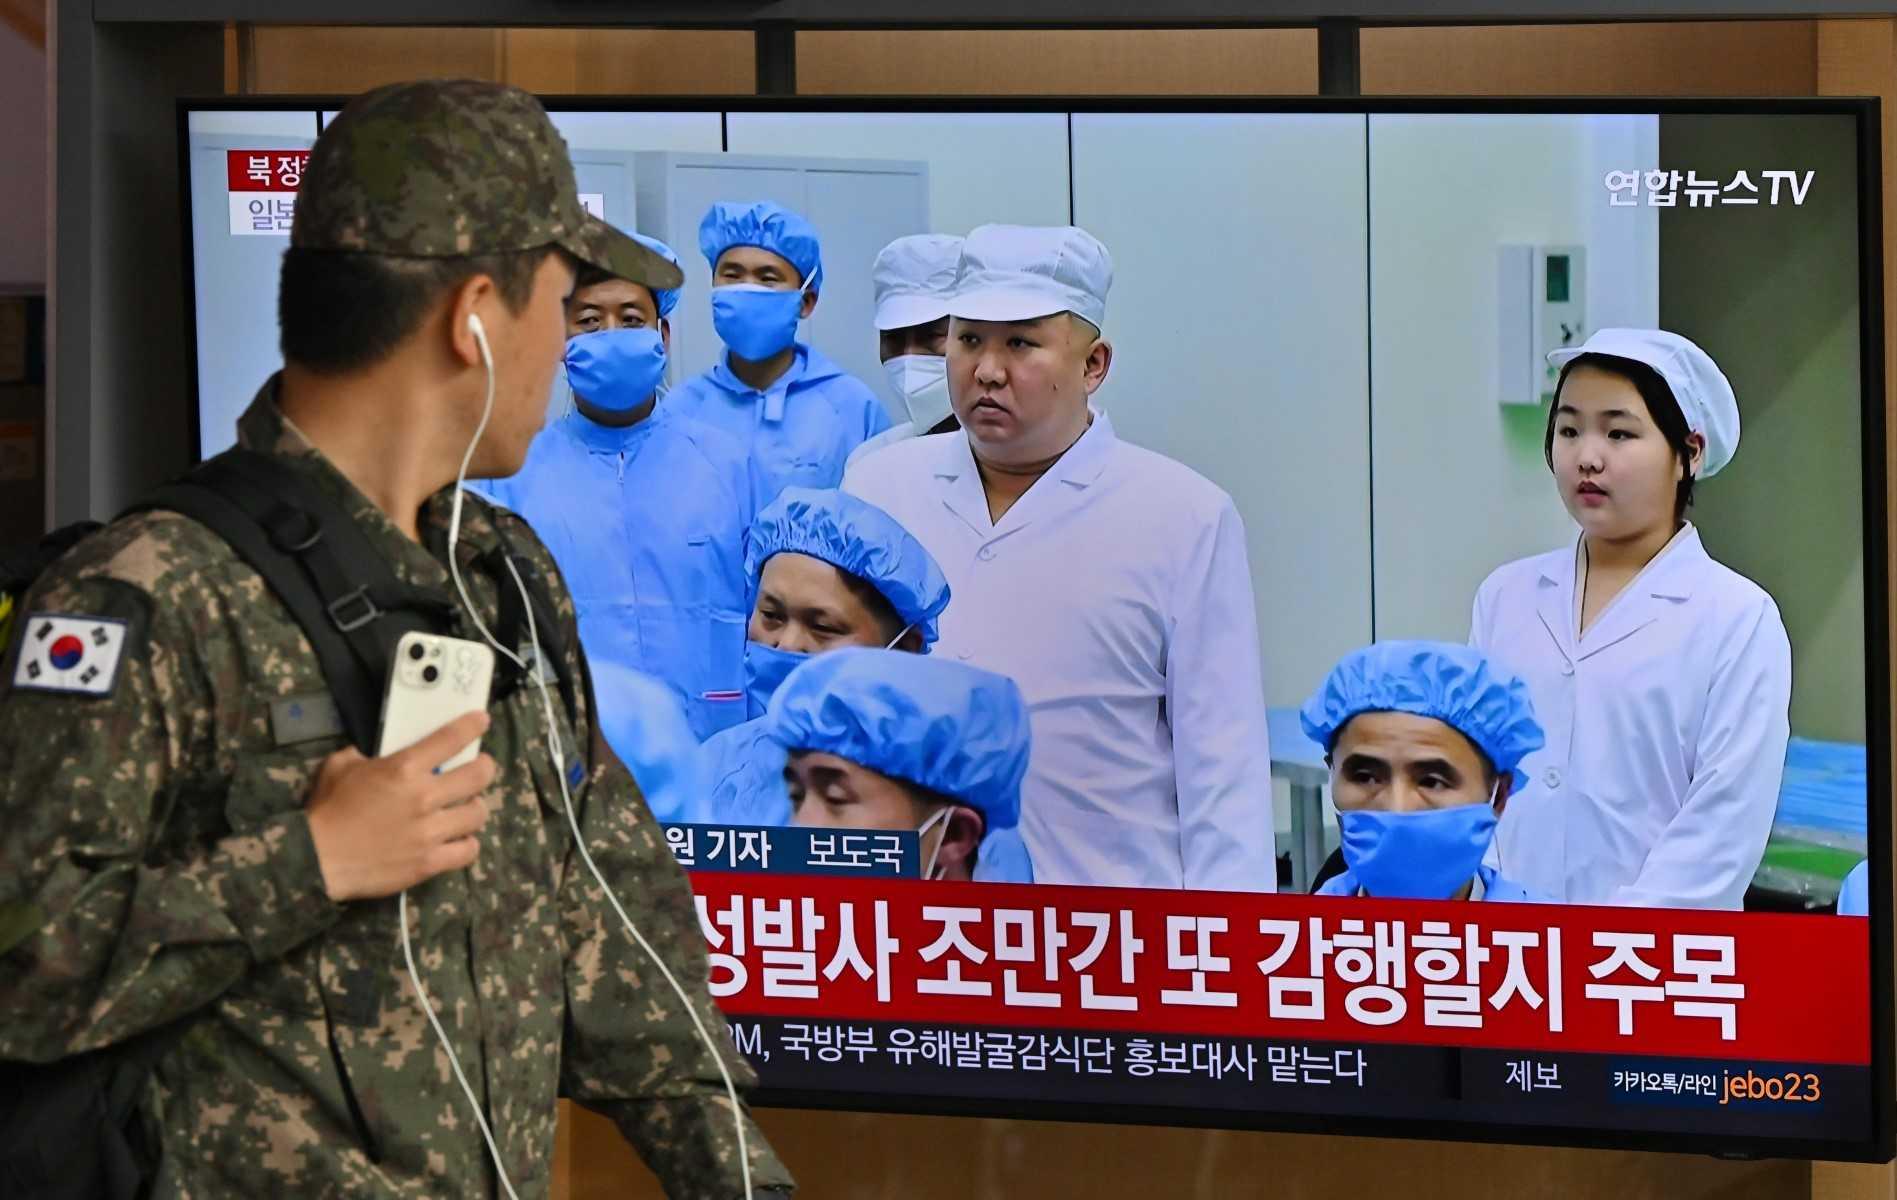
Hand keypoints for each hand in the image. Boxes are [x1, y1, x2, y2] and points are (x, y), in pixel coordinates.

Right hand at [304, 711, 498, 901]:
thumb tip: (372, 755)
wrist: (317, 859)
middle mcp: (424, 796)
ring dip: (475, 807)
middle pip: (479, 775)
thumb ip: (360, 755)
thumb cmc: (327, 811)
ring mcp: (430, 831)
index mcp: (404, 768)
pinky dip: (467, 844)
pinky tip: (459, 839)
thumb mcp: (339, 767)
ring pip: (478, 814)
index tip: (481, 721)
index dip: (472, 726)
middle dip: (484, 767)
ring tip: (467, 807)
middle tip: (480, 768)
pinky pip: (468, 851)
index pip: (451, 738)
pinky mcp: (430, 862)